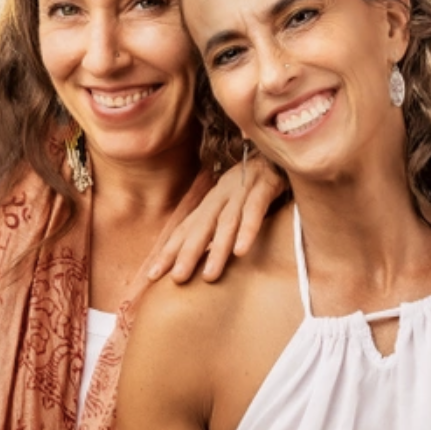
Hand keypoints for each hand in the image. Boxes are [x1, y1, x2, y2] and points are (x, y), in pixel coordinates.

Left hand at [148, 157, 284, 282]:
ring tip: (210, 276)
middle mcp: (221, 196)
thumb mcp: (231, 205)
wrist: (279, 150)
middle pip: (200, 227)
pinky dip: (247, 230)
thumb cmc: (254, 186)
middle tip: (177, 279)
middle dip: (186, 253)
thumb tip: (199, 260)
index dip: (168, 252)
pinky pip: (254, 210)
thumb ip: (216, 229)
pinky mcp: (264, 187)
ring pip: (226, 222)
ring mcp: (241, 190)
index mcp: (211, 203)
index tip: (151, 275)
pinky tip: (241, 251)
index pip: (185, 230)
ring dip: (217, 249)